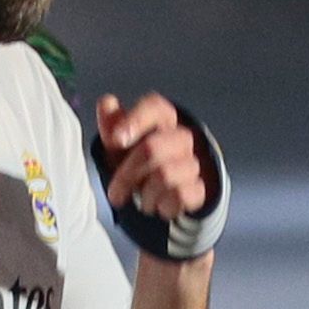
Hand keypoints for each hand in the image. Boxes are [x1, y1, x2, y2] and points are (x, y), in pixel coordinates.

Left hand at [92, 93, 213, 229]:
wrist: (169, 195)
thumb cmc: (140, 164)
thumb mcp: (121, 147)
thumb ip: (112, 126)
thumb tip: (106, 102)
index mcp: (163, 120)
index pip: (155, 107)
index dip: (135, 120)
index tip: (116, 139)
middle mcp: (182, 137)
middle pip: (152, 147)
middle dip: (127, 175)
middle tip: (115, 195)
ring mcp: (194, 162)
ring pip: (165, 175)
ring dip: (145, 194)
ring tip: (141, 200)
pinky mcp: (201, 187)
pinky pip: (180, 195)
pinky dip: (163, 206)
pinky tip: (160, 207)